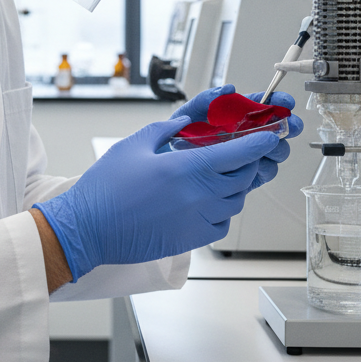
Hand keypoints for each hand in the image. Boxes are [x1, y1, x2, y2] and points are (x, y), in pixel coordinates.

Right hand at [34, 108, 282, 280]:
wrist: (87, 230)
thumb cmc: (106, 188)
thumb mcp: (137, 143)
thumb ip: (169, 127)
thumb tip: (189, 121)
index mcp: (188, 169)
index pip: (241, 152)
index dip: (261, 141)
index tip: (272, 133)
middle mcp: (199, 197)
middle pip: (245, 176)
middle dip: (250, 161)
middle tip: (247, 150)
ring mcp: (198, 221)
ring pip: (237, 200)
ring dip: (237, 184)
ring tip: (222, 172)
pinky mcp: (192, 240)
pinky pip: (223, 221)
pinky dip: (223, 208)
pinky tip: (208, 198)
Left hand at [172, 84, 302, 192]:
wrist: (170, 165)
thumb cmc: (180, 136)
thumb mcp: (190, 113)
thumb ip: (208, 98)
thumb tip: (228, 89)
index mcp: (238, 113)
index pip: (264, 104)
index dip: (278, 101)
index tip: (286, 102)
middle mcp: (248, 133)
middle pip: (278, 128)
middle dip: (288, 126)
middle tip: (289, 126)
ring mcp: (250, 153)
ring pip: (276, 150)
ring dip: (277, 148)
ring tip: (270, 147)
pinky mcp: (248, 175)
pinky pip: (266, 172)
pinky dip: (265, 168)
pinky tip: (257, 165)